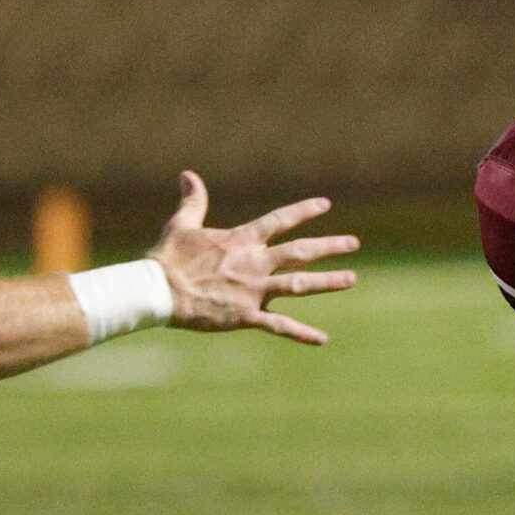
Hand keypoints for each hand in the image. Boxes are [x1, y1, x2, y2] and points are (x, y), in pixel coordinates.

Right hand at [148, 170, 358, 344]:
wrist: (160, 291)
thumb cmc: (169, 258)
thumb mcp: (182, 224)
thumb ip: (193, 201)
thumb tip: (188, 175)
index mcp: (241, 240)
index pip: (280, 220)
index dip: (304, 211)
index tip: (325, 205)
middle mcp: (254, 263)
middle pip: (300, 252)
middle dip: (329, 246)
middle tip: (354, 243)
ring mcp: (253, 290)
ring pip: (299, 285)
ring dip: (327, 282)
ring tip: (351, 278)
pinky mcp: (246, 315)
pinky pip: (280, 326)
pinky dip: (302, 333)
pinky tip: (322, 339)